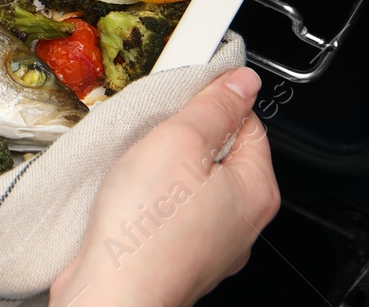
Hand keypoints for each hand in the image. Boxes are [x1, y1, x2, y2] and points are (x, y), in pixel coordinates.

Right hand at [50, 67, 279, 306]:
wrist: (113, 294)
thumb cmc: (147, 230)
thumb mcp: (180, 141)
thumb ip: (214, 106)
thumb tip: (243, 82)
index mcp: (256, 192)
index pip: (248, 123)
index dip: (211, 104)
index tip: (183, 100)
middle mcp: (242, 224)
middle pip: (218, 155)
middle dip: (183, 139)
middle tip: (154, 138)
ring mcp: (210, 246)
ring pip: (190, 186)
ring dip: (162, 172)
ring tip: (136, 172)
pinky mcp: (178, 259)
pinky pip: (170, 215)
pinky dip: (150, 203)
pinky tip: (129, 201)